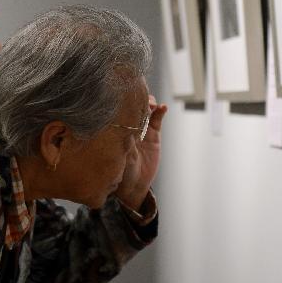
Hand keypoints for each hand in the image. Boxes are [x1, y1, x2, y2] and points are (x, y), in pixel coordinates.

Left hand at [114, 95, 166, 210]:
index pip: (121, 111)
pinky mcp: (153, 135)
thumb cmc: (121, 172)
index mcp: (118, 131)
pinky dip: (160, 112)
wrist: (134, 185)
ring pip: (145, 110)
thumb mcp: (122, 157)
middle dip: (138, 100)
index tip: (128, 98)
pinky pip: (156, 120)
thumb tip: (127, 128)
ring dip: (149, 103)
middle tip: (142, 99)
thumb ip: (125, 143)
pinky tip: (163, 107)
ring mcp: (142, 130)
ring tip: (151, 104)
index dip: (125, 102)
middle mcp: (129, 127)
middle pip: (134, 107)